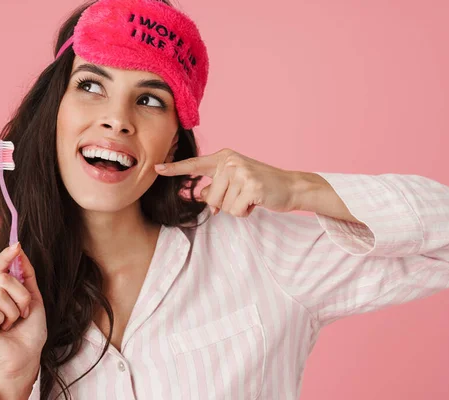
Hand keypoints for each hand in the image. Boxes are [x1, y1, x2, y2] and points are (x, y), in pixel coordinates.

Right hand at [0, 242, 46, 382]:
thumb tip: (19, 251)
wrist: (26, 356)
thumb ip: (26, 275)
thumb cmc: (29, 332)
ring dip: (13, 310)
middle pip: (3, 279)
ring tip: (9, 324)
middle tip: (21, 314)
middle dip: (22, 297)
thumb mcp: (32, 299)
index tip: (17, 245)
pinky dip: (1, 320)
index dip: (6, 256)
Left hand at [155, 148, 297, 216]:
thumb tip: (202, 196)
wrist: (291, 186)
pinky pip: (236, 210)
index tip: (157, 169)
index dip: (175, 169)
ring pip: (223, 206)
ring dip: (237, 208)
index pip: (194, 165)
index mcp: (223, 158)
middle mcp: (230, 161)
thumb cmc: (260, 186)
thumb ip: (216, 187)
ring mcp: (241, 172)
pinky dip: (246, 212)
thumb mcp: (235, 182)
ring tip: (251, 197)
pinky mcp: (251, 185)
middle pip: (210, 198)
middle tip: (243, 195)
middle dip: (226, 204)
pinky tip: (256, 202)